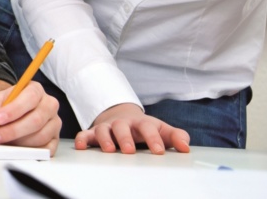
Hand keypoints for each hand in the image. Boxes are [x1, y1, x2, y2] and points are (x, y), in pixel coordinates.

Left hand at [0, 81, 60, 154]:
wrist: (10, 117)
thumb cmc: (4, 107)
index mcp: (36, 89)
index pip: (30, 97)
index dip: (14, 110)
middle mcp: (49, 105)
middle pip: (37, 119)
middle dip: (13, 130)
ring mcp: (54, 123)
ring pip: (41, 136)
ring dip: (19, 141)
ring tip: (4, 141)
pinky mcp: (55, 139)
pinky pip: (46, 149)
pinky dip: (30, 151)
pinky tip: (16, 148)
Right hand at [75, 103, 189, 153]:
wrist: (121, 114)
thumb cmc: (143, 127)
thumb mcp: (161, 129)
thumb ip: (176, 137)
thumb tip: (186, 147)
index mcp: (141, 123)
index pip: (148, 127)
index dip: (153, 138)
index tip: (159, 151)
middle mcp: (122, 124)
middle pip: (122, 127)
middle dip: (125, 138)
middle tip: (129, 150)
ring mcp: (107, 127)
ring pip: (102, 130)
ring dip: (104, 139)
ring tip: (109, 150)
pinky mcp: (93, 133)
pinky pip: (85, 134)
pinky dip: (82, 139)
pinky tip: (81, 147)